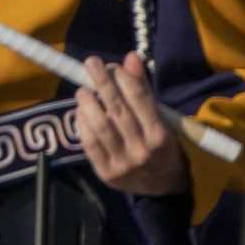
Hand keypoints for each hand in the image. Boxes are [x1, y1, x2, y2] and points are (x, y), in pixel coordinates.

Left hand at [77, 53, 187, 197]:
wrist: (164, 187)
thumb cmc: (162, 146)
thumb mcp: (162, 120)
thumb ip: (144, 90)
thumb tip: (131, 58)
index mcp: (161, 135)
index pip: (140, 101)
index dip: (124, 80)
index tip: (111, 65)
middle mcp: (143, 150)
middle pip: (118, 111)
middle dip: (102, 84)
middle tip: (90, 64)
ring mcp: (123, 163)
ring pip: (100, 127)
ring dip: (87, 104)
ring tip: (82, 91)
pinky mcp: (106, 173)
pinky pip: (89, 144)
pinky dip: (82, 124)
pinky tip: (80, 112)